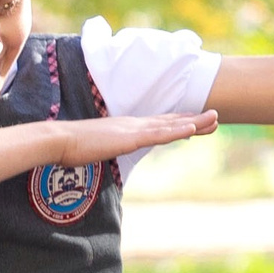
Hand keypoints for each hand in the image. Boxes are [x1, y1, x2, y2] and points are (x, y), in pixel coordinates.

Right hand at [59, 109, 217, 163]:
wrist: (58, 140)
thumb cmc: (71, 146)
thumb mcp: (94, 148)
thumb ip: (105, 148)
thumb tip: (107, 154)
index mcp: (125, 127)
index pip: (157, 125)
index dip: (178, 122)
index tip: (195, 123)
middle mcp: (133, 124)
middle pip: (169, 122)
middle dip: (193, 120)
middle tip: (215, 118)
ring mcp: (132, 130)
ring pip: (170, 126)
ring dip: (194, 122)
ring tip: (214, 120)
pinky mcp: (129, 138)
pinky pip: (158, 135)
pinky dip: (176, 131)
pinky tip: (192, 129)